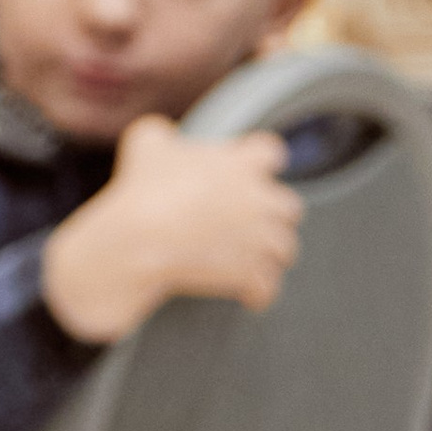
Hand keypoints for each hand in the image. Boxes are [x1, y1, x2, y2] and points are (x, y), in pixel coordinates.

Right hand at [41, 118, 300, 347]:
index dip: (261, 161)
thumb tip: (163, 138)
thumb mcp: (147, 142)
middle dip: (275, 215)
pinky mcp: (250, 274)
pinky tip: (250, 296)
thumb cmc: (143, 187)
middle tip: (255, 222)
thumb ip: (162, 134)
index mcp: (241, 165)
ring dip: (272, 254)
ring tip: (254, 260)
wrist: (142, 237)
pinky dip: (260, 292)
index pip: (271, 152)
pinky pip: (268, 287)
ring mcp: (259, 240)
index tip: (254, 169)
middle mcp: (259, 201)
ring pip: (286, 248)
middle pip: (289, 207)